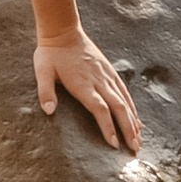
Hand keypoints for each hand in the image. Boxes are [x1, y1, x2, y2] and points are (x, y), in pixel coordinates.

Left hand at [37, 31, 142, 151]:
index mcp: (83, 83)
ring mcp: (107, 76)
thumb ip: (45, 91)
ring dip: (133, 122)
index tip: (113, 145)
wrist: (63, 31)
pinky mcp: (110, 72)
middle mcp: (99, 81)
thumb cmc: (50, 54)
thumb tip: (48, 111)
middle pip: (118, 108)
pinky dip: (132, 107)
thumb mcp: (42, 71)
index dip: (108, 127)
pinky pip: (125, 92)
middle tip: (134, 150)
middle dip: (127, 130)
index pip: (100, 109)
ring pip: (125, 101)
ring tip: (138, 140)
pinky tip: (136, 120)